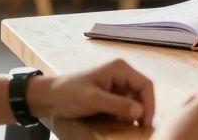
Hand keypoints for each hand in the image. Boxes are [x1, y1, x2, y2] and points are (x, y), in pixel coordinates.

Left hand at [26, 58, 154, 123]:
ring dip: (135, 114)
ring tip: (133, 129)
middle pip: (142, 93)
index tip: (146, 123)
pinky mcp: (111, 95)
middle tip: (141, 129)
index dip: (150, 104)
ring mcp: (116, 85)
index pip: (145, 85)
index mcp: (120, 69)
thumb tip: (140, 111)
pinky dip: (126, 116)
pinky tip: (123, 125)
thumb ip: (117, 104)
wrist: (48, 97)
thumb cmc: (68, 93)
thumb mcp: (93, 99)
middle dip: (143, 110)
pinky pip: (125, 105)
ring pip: (135, 100)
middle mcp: (122, 74)